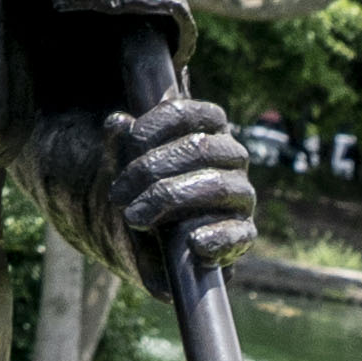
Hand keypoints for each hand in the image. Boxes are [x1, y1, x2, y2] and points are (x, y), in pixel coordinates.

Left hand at [39, 92, 255, 289]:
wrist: (160, 248)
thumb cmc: (147, 194)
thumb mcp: (128, 171)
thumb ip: (120, 145)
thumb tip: (116, 122)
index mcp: (207, 128)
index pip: (185, 113)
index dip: (153, 125)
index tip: (129, 143)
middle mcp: (232, 155)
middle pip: (199, 147)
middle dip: (150, 169)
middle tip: (117, 195)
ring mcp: (242, 194)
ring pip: (216, 185)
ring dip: (170, 199)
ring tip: (134, 217)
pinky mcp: (244, 232)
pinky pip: (238, 232)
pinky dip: (216, 236)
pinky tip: (193, 242)